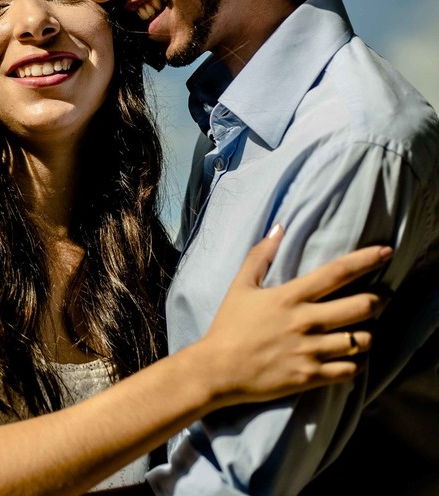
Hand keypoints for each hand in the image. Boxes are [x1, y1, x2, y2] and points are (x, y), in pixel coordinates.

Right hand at [199, 224, 389, 406]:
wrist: (218, 370)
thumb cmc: (228, 326)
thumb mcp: (240, 286)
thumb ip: (260, 256)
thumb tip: (279, 227)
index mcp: (290, 296)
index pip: (337, 272)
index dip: (366, 260)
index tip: (386, 253)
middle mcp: (305, 322)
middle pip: (361, 306)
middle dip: (380, 299)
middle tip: (383, 297)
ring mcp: (310, 350)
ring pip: (362, 340)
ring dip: (369, 333)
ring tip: (366, 329)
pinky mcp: (311, 376)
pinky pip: (351, 369)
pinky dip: (358, 362)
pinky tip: (354, 357)